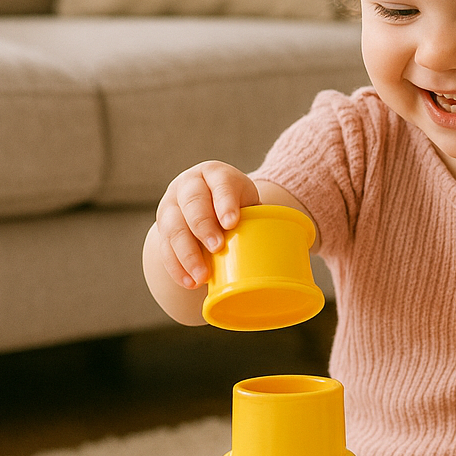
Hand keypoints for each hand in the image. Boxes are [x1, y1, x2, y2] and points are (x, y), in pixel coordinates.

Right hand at [154, 161, 259, 289]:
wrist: (207, 205)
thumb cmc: (237, 206)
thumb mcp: (248, 203)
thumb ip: (262, 217)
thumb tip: (293, 249)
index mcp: (216, 174)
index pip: (220, 183)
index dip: (225, 202)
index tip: (232, 222)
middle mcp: (189, 185)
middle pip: (192, 203)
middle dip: (203, 226)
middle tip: (217, 248)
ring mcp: (171, 206)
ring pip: (173, 228)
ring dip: (187, 253)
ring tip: (202, 276)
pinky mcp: (162, 229)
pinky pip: (165, 248)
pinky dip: (176, 267)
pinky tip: (188, 282)